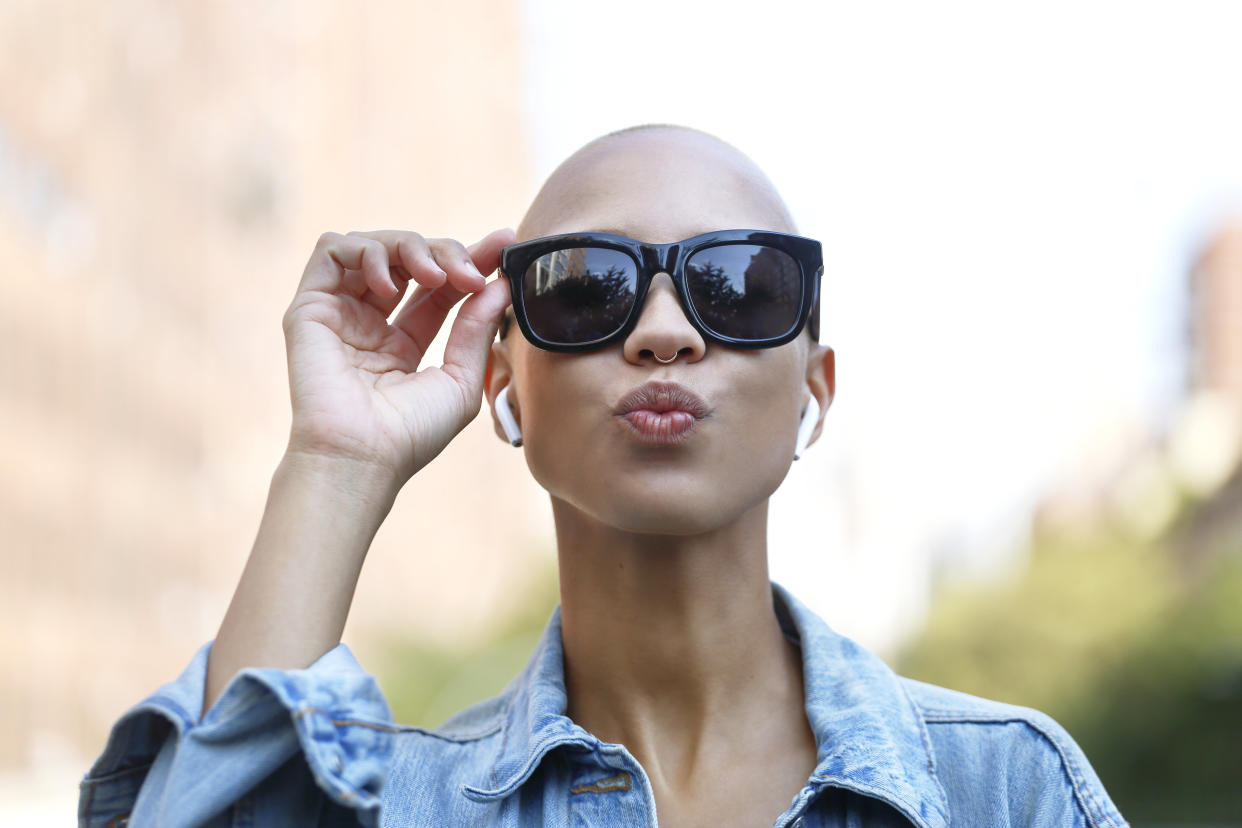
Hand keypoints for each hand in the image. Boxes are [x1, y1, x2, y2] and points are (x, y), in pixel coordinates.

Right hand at [280, 228, 516, 484]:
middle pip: (410, 259)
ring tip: (435, 276)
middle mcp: (369, 322)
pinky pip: (333, 249)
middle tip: (472, 272)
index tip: (504, 243)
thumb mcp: (460, 379)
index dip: (470, 260)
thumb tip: (499, 285)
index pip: (439, 286)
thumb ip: (476, 328)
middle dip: (447, 252)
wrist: (362, 456)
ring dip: (411, 247)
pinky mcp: (310, 306)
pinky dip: (367, 251)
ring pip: (374, 244)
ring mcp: (338, 312)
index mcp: (402, 343)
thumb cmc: (410, 434)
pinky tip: (389, 283)